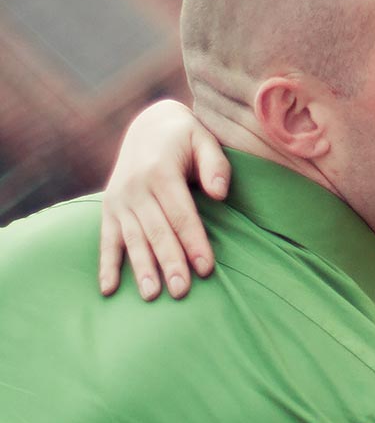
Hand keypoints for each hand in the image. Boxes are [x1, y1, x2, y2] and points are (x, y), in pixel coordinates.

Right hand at [100, 100, 230, 299]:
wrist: (149, 126)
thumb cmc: (185, 138)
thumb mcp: (204, 139)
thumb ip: (215, 164)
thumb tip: (220, 193)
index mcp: (161, 172)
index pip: (181, 215)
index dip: (194, 242)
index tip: (206, 268)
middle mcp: (136, 188)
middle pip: (157, 232)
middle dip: (170, 262)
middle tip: (181, 291)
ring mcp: (120, 200)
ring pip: (133, 239)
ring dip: (141, 269)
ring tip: (152, 295)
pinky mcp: (109, 208)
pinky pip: (107, 240)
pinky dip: (107, 265)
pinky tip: (109, 290)